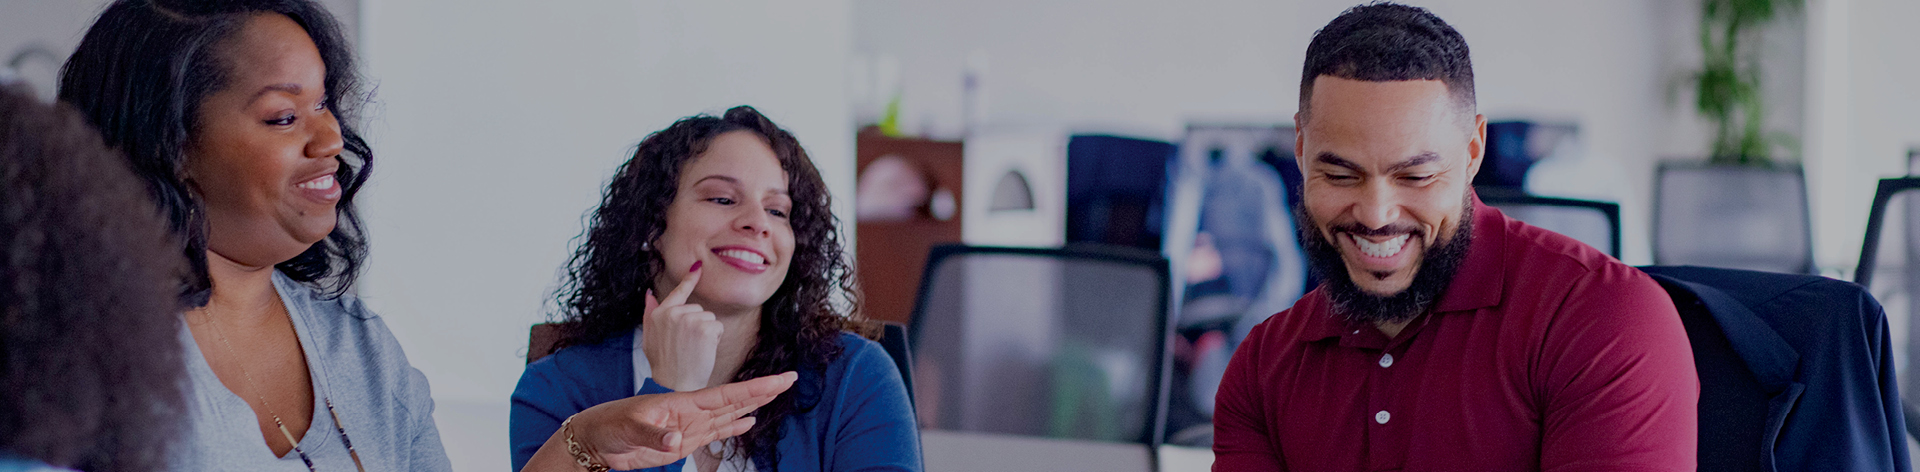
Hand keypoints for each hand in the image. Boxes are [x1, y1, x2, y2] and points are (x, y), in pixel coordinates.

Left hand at [524, 372, 796, 470]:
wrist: (594, 439)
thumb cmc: (609, 426)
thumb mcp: (629, 429)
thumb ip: (653, 434)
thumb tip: (677, 440)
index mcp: (683, 404)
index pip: (728, 394)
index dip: (756, 387)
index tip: (781, 378)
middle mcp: (691, 412)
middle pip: (735, 399)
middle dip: (763, 390)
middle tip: (790, 378)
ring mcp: (689, 426)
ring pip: (729, 414)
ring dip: (753, 405)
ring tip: (776, 395)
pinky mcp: (683, 441)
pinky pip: (715, 433)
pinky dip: (733, 427)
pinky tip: (749, 422)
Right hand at [644, 261, 721, 391]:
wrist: (674, 386)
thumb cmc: (663, 365)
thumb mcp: (650, 338)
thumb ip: (650, 315)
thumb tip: (650, 294)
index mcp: (659, 314)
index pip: (678, 292)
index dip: (690, 278)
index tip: (698, 266)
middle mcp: (673, 312)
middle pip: (699, 309)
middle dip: (698, 325)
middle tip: (687, 346)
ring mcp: (689, 319)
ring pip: (710, 318)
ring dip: (707, 333)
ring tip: (694, 350)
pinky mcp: (704, 328)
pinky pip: (718, 327)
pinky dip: (715, 339)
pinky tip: (703, 351)